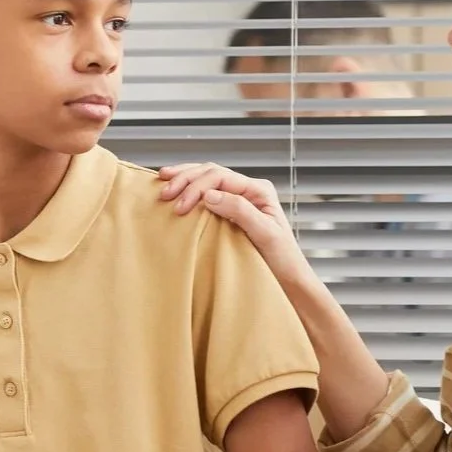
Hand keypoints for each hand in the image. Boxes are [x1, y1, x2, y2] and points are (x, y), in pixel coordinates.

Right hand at [157, 163, 307, 288]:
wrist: (290, 278)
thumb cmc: (282, 259)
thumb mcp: (265, 234)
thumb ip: (240, 211)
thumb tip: (209, 195)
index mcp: (259, 190)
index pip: (220, 177)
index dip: (196, 187)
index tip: (179, 206)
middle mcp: (250, 190)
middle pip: (211, 173)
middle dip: (185, 179)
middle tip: (164, 193)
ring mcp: (241, 198)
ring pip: (207, 178)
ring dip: (184, 179)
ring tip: (162, 182)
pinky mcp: (232, 211)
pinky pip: (208, 193)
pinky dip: (190, 190)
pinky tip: (176, 191)